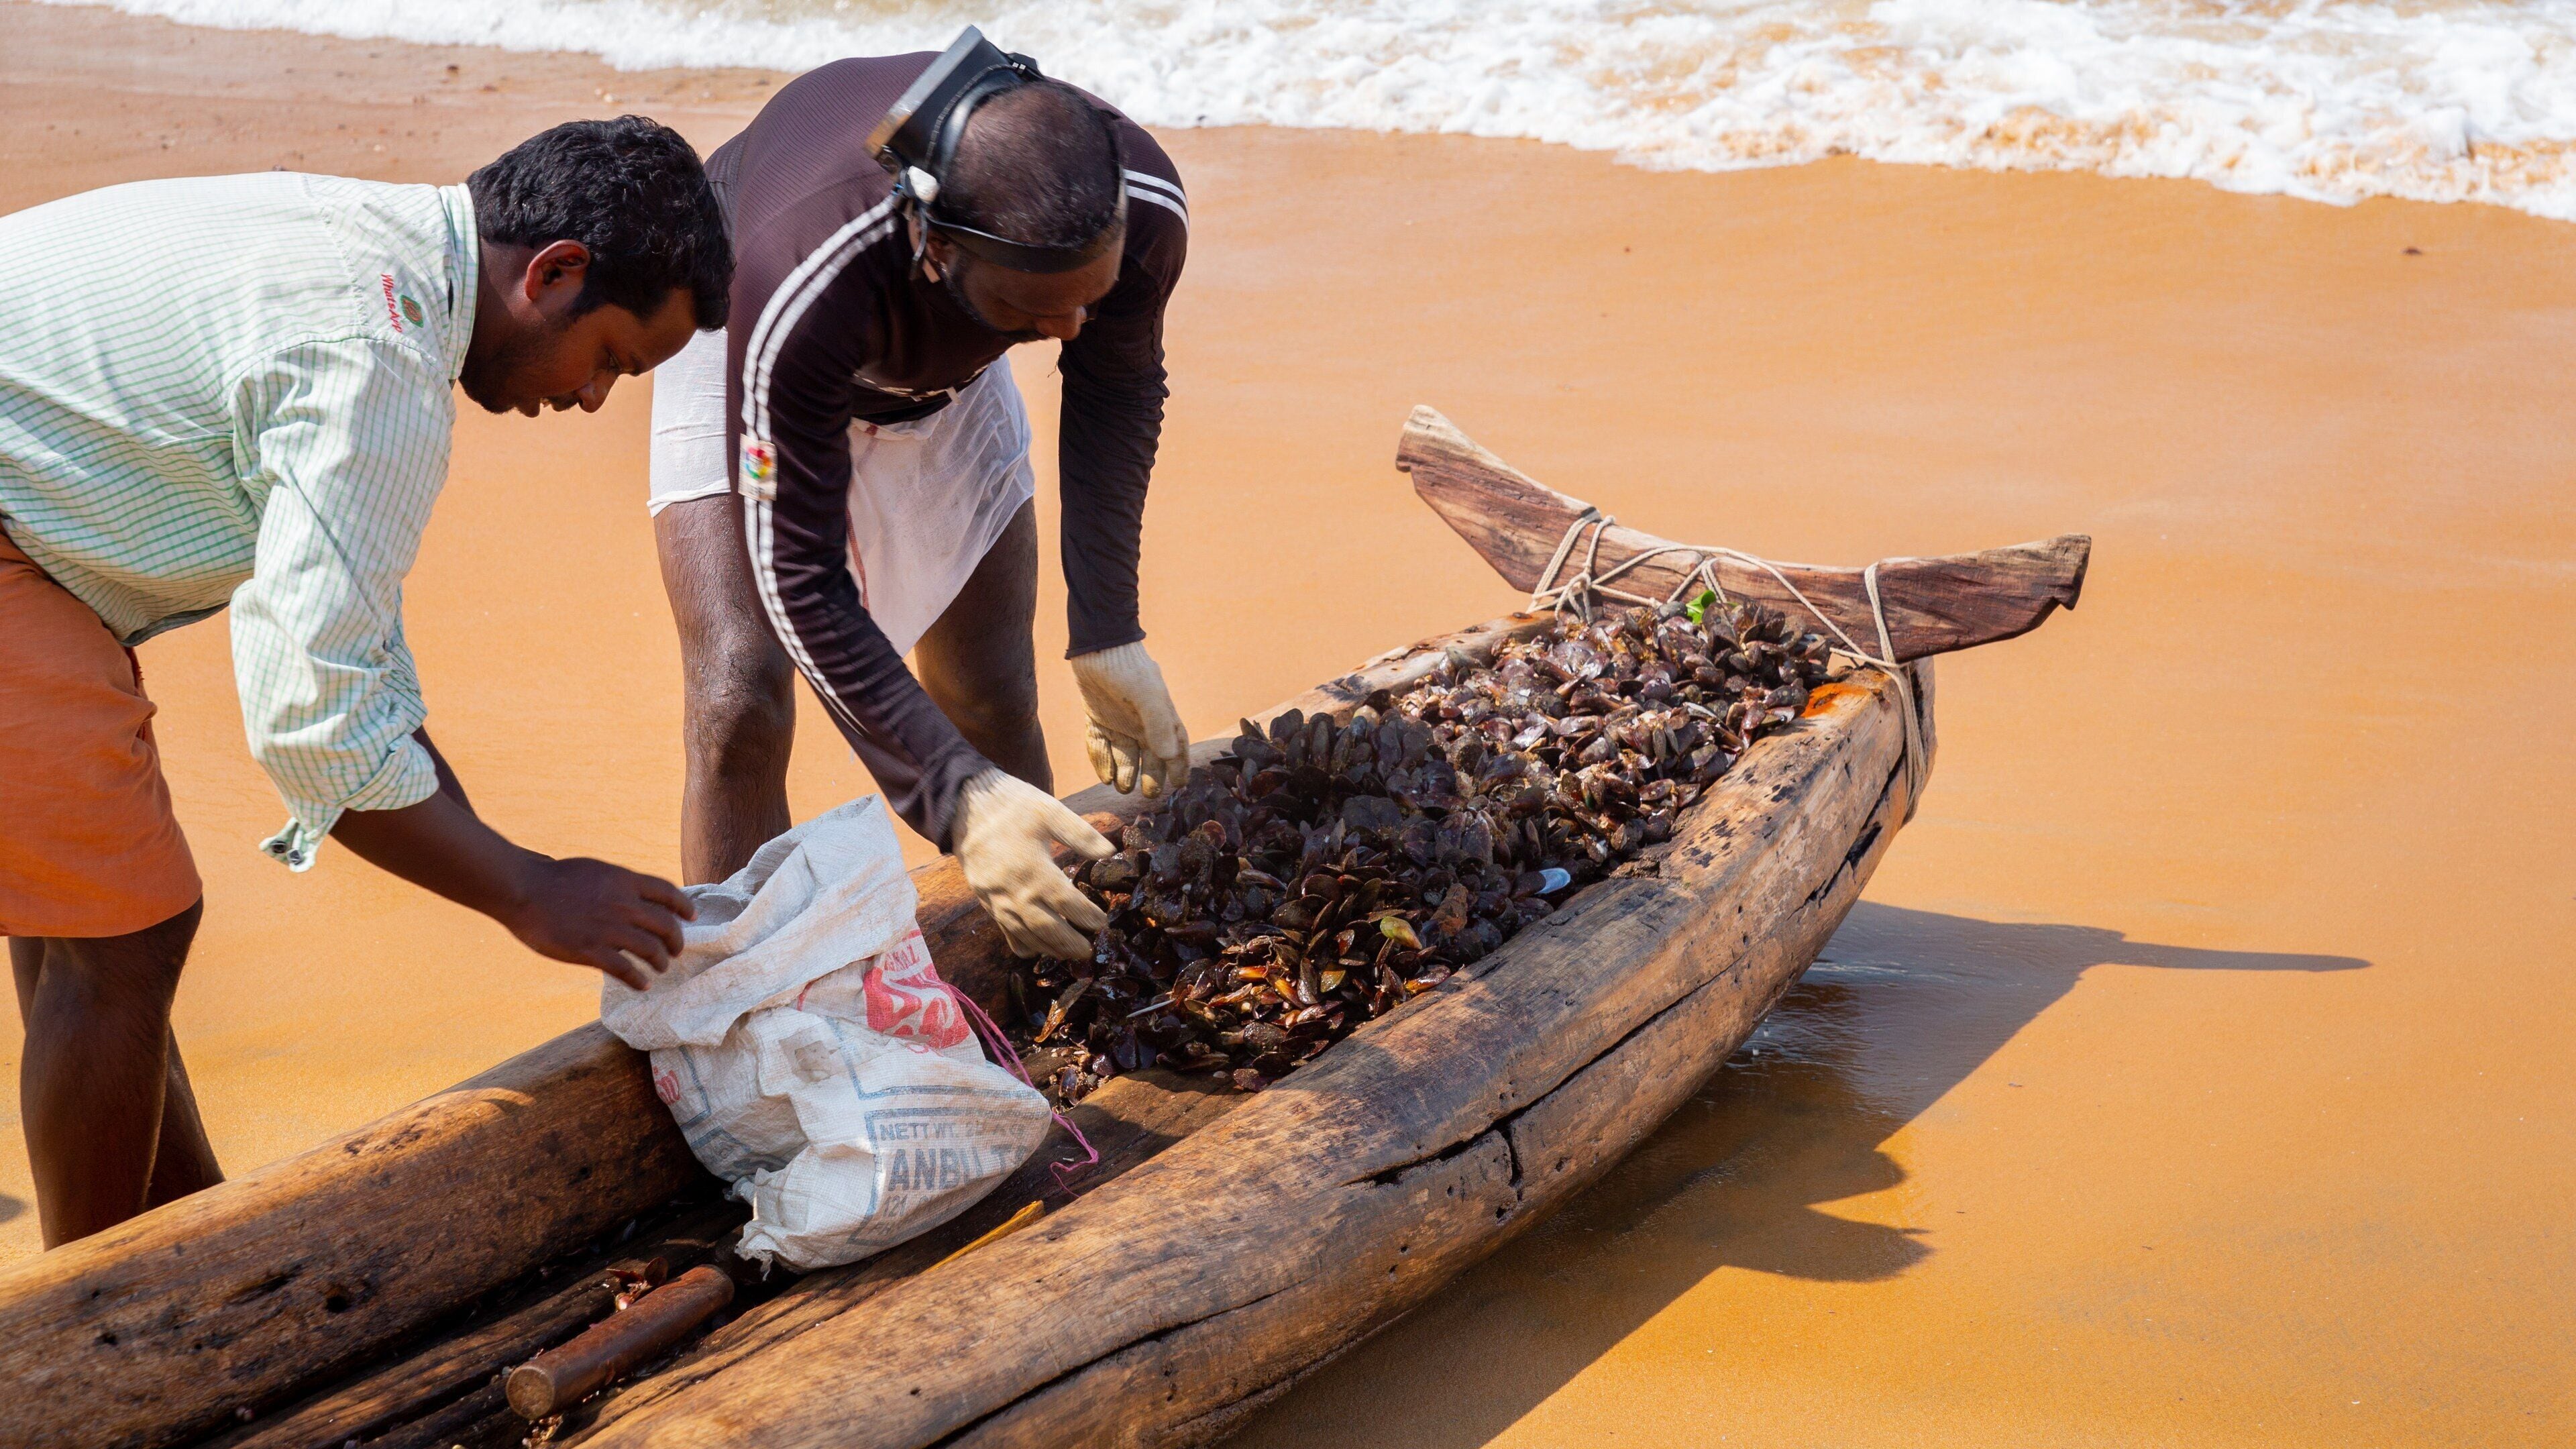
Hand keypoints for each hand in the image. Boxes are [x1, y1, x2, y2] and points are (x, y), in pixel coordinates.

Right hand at [501, 856, 695, 990]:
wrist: (524, 889)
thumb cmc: (555, 879)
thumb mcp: (596, 871)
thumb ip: (619, 885)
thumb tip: (637, 896)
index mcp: (624, 880)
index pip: (667, 892)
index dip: (683, 906)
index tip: (691, 917)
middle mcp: (623, 904)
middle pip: (666, 925)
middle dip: (676, 941)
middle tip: (676, 951)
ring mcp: (608, 928)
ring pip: (651, 950)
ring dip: (660, 962)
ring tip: (661, 968)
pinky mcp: (590, 950)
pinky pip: (625, 970)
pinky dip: (638, 980)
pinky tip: (642, 985)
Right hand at [952, 769, 1112, 958]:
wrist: (966, 806)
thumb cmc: (1012, 807)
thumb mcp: (1050, 810)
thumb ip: (1081, 833)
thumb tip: (1110, 851)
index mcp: (1035, 870)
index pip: (1067, 903)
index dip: (1087, 916)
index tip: (1103, 923)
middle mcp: (1015, 892)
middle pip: (1048, 929)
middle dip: (1070, 944)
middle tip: (1089, 952)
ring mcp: (997, 900)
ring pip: (1026, 936)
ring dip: (1049, 949)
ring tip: (1068, 955)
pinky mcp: (985, 901)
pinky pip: (1005, 931)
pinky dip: (1022, 944)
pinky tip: (1036, 949)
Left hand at [1070, 641, 1190, 796]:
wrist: (1099, 647)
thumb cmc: (1130, 669)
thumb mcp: (1148, 695)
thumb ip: (1159, 725)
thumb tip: (1169, 756)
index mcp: (1161, 717)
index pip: (1176, 748)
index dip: (1180, 767)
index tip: (1179, 786)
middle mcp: (1142, 724)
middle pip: (1150, 758)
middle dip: (1151, 777)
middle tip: (1148, 794)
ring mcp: (1119, 723)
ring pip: (1125, 757)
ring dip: (1125, 773)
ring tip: (1122, 786)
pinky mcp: (1098, 719)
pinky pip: (1101, 747)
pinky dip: (1103, 762)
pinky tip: (1105, 776)